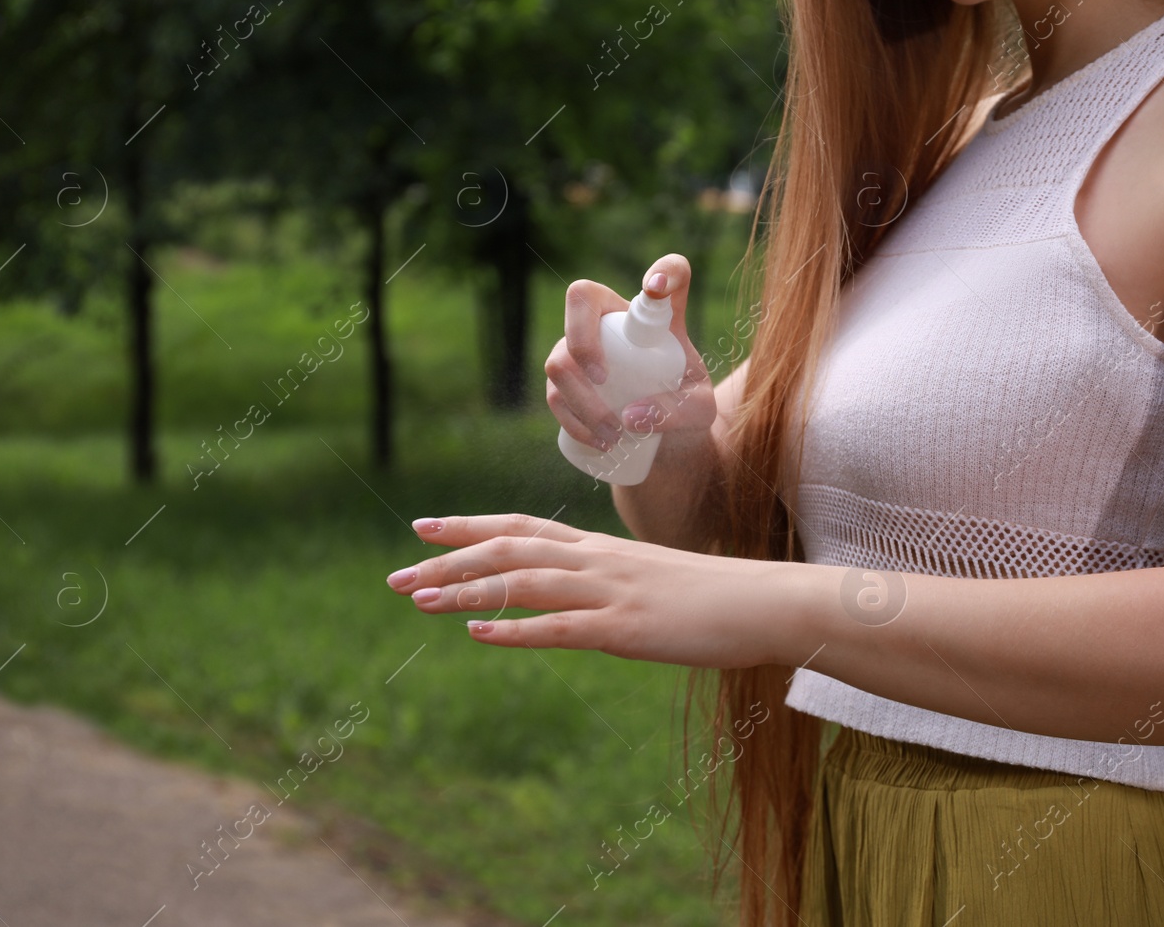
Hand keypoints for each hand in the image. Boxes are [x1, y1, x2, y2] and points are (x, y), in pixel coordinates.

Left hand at [386, 513, 782, 668]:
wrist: (766, 602)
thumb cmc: (715, 597)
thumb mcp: (651, 582)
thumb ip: (609, 586)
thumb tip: (577, 605)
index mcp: (601, 549)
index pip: (522, 527)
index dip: (470, 527)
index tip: (423, 527)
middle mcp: (597, 562)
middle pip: (509, 549)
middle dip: (449, 560)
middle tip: (397, 574)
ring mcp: (610, 591)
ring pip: (524, 582)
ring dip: (467, 591)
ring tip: (419, 599)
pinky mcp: (626, 628)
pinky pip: (560, 627)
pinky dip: (515, 629)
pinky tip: (478, 635)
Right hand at [543, 253, 716, 453]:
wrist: (666, 442)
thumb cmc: (684, 410)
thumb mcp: (700, 411)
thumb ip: (681, 410)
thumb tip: (628, 417)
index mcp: (656, 315)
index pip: (668, 273)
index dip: (665, 270)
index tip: (658, 287)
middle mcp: (613, 322)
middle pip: (580, 296)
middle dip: (581, 335)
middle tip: (603, 377)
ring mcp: (581, 349)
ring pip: (560, 359)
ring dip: (582, 400)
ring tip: (615, 435)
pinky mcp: (565, 384)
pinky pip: (554, 394)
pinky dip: (574, 421)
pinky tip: (599, 442)